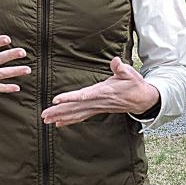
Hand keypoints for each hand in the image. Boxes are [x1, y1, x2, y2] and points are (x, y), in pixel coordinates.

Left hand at [42, 56, 158, 126]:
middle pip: (75, 108)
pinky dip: (69, 120)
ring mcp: (97, 107)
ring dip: (60, 117)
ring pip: (76, 114)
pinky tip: (58, 123)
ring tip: (46, 120)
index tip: (56, 99)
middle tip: (44, 115)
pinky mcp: (97, 109)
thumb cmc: (134, 84)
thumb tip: (116, 61)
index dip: (70, 98)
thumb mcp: (130, 73)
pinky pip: (81, 116)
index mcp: (103, 91)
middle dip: (59, 111)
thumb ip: (121, 68)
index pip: (84, 95)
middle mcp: (98, 102)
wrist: (142, 99)